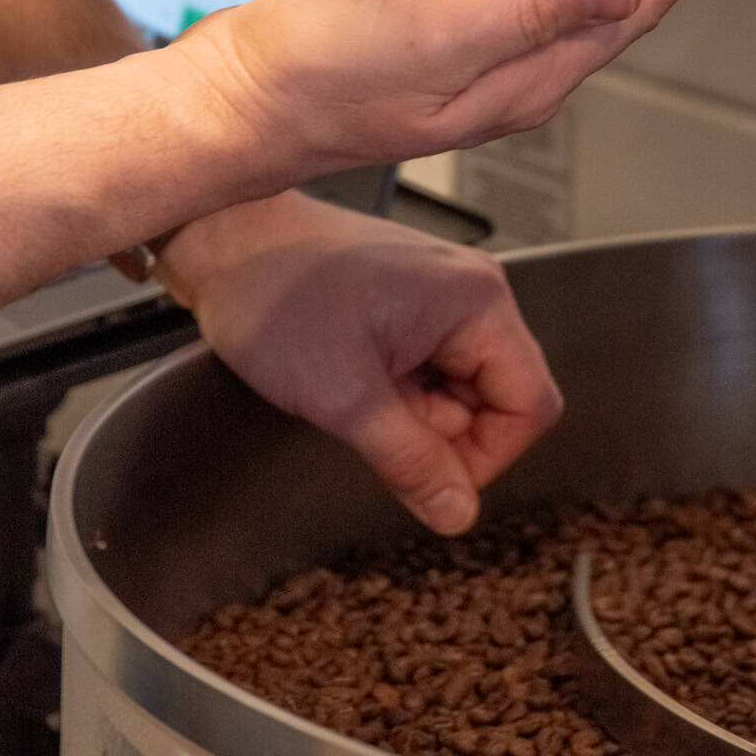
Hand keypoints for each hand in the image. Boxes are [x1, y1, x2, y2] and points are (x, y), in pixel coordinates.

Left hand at [158, 192, 560, 535]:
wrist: (225, 240)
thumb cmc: (277, 297)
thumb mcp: (345, 399)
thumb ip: (411, 462)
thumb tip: (459, 515)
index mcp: (478, 302)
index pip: (530, 405)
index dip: (486, 456)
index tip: (426, 474)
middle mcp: (474, 289)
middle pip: (498, 397)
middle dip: (440, 430)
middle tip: (373, 419)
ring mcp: (444, 292)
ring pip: (461, 387)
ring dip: (414, 411)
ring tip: (354, 388)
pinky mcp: (415, 299)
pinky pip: (433, 366)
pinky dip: (398, 388)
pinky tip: (352, 372)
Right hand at [172, 0, 755, 187]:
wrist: (232, 106)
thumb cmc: (312, 79)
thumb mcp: (426, 39)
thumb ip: (527, 16)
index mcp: (521, 78)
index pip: (632, 8)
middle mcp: (511, 80)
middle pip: (620, 14)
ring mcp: (476, 68)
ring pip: (579, 14)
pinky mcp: (439, 51)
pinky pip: (530, 12)